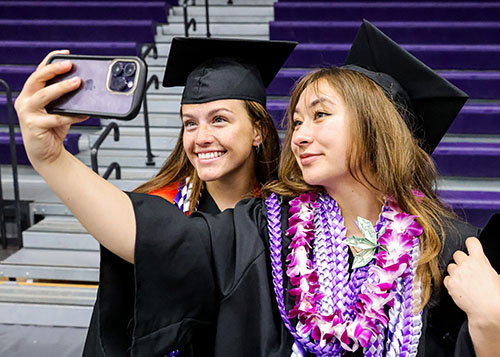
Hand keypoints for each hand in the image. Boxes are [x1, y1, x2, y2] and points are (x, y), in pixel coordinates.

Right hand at [14, 50, 87, 167]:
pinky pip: (56, 118)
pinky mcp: (34, 126)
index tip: (65, 54)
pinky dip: (73, 115)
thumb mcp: (58, 109)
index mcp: (30, 93)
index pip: (39, 72)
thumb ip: (64, 97)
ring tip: (77, 83)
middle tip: (70, 65)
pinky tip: (84, 114)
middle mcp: (25, 100)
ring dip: (61, 88)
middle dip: (53, 69)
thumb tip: (82, 85)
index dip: (51, 60)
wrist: (46, 153)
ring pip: (43, 96)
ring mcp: (27, 113)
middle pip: (37, 79)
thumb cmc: (52, 129)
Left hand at [444, 237, 499, 321]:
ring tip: (465, 282)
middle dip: (461, 261)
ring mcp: (457, 273)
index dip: (470, 244)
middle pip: (457, 254)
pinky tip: (460, 288)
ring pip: (450, 266)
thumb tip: (482, 263)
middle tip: (467, 271)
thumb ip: (483, 265)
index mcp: (479, 260)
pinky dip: (451, 283)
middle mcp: (466, 264)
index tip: (470, 246)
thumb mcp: (494, 275)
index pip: (471, 242)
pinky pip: (446, 278)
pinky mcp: (450, 283)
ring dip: (455, 272)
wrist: (488, 310)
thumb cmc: (495, 295)